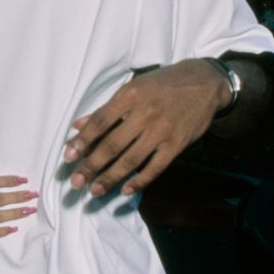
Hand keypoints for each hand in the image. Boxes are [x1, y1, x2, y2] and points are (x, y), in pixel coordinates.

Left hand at [63, 60, 229, 196]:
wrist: (205, 82)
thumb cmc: (163, 84)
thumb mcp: (134, 87)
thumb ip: (106, 109)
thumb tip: (78, 126)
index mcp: (130, 95)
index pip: (100, 121)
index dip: (83, 141)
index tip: (68, 156)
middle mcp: (145, 113)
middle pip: (112, 144)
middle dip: (91, 166)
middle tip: (75, 182)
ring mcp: (162, 130)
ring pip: (131, 159)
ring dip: (110, 178)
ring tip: (95, 191)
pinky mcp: (177, 144)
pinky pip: (155, 167)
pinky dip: (140, 180)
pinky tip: (125, 190)